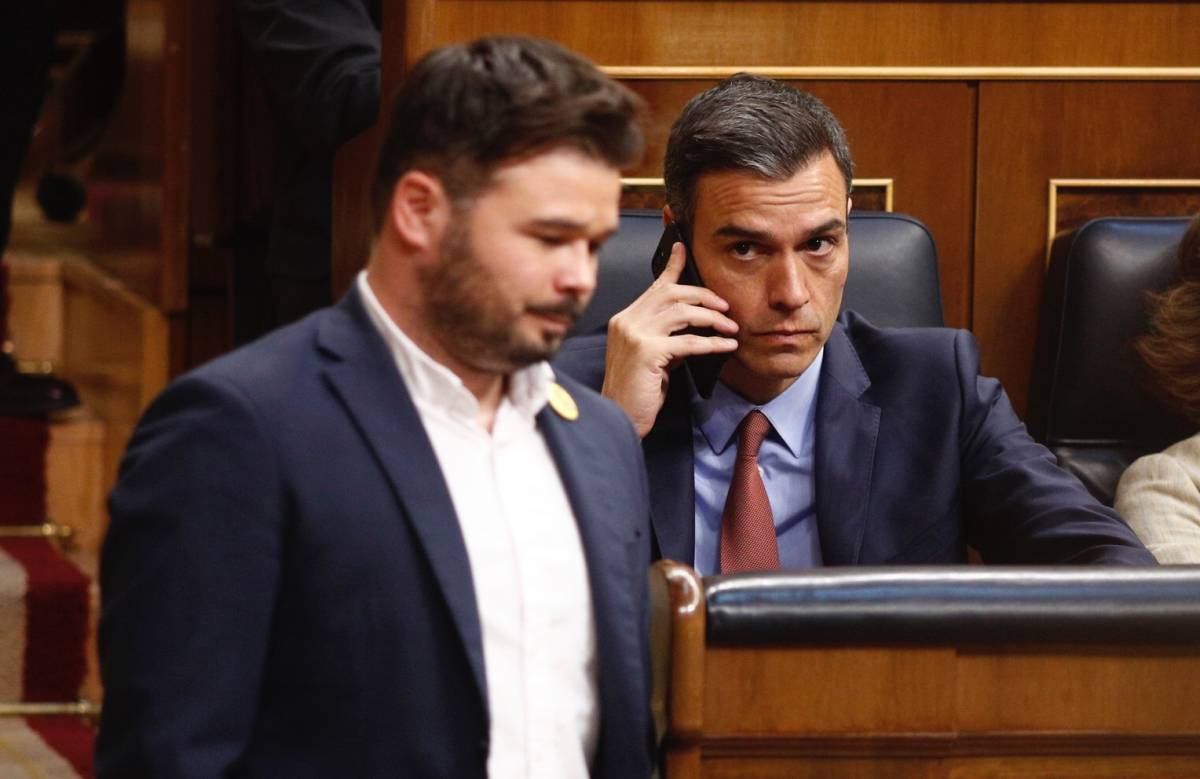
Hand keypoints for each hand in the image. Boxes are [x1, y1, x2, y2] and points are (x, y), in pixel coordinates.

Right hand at [601, 242, 738, 436]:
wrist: (621, 417)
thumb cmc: (637, 392)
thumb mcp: (652, 358)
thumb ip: (666, 337)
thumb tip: (694, 327)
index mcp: (625, 319)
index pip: (654, 286)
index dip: (671, 266)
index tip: (683, 247)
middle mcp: (627, 321)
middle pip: (671, 293)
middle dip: (703, 295)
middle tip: (726, 307)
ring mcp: (634, 335)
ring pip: (682, 312)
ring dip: (712, 318)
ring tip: (731, 327)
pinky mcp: (646, 352)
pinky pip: (688, 342)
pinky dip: (712, 342)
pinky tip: (727, 345)